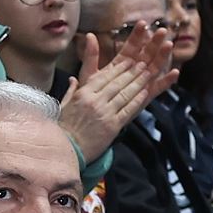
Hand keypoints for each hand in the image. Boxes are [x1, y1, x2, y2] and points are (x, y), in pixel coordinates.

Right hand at [57, 26, 179, 161]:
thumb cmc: (64, 129)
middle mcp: (95, 101)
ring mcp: (105, 113)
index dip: (119, 68)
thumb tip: (73, 79)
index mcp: (83, 94)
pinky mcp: (112, 126)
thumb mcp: (64, 106)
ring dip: (138, 82)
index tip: (129, 61)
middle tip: (143, 63)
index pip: (104, 77)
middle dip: (132, 72)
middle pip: (117, 83)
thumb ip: (71, 90)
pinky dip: (137, 100)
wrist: (68, 150)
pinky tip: (144, 92)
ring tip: (147, 73)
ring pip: (125, 94)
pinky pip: (127, 110)